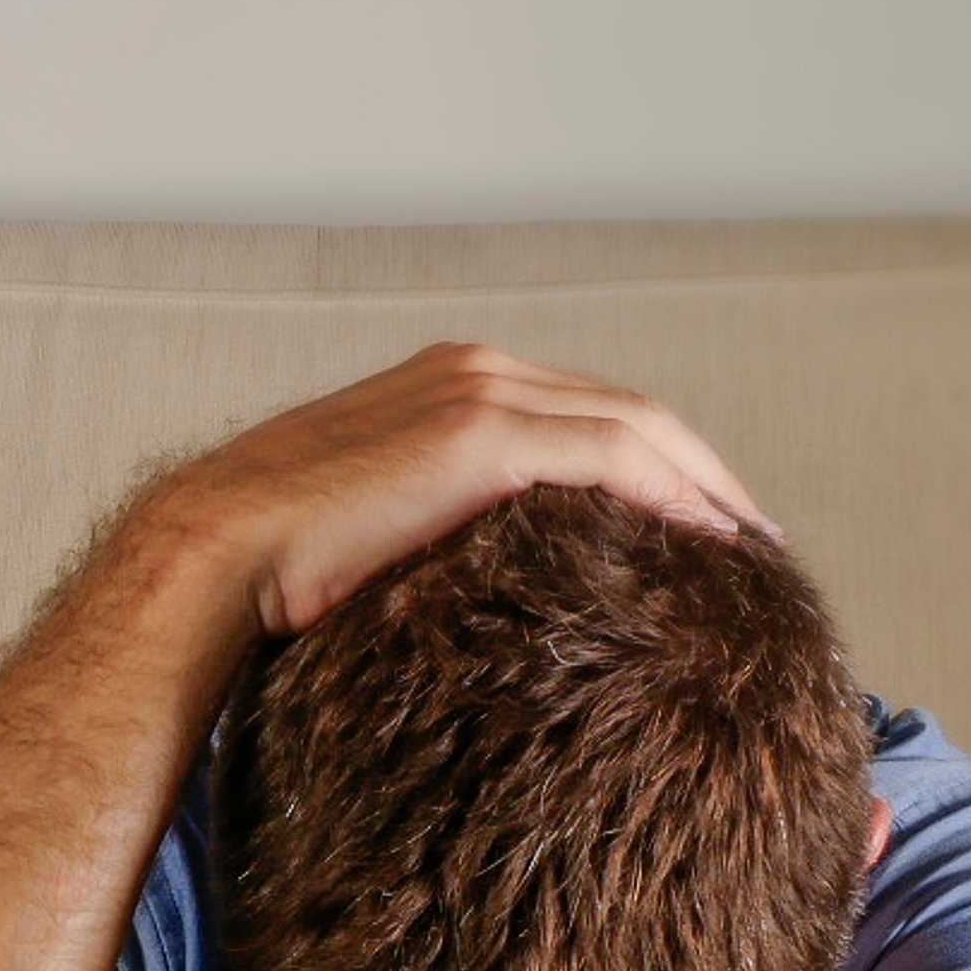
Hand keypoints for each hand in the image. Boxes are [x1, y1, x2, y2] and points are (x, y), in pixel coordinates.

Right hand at [143, 343, 774, 635]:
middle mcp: (477, 370)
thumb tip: (494, 600)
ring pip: (636, 424)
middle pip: (628, 409)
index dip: (660, 465)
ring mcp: (480, 393)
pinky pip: (611, 455)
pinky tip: (713, 541)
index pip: (587, 412)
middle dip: (701, 469)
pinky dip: (671, 492)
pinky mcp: (479, 436)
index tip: (707, 524)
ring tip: (752, 546)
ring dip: (705, 482)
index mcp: (455, 385)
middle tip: (754, 536)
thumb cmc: (282, 567)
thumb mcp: (386, 538)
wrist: (216, 551)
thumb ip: (450, 537)